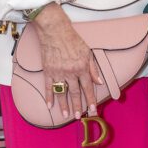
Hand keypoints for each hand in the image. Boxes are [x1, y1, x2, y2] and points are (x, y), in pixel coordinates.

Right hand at [32, 4, 102, 118]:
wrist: (55, 31)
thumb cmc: (72, 40)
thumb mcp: (88, 52)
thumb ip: (93, 68)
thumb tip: (99, 82)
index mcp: (82, 67)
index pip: (88, 87)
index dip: (91, 100)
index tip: (93, 110)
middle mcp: (71, 72)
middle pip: (75, 93)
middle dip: (78, 106)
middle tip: (79, 116)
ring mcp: (58, 73)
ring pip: (62, 92)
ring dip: (64, 105)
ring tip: (67, 115)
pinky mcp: (48, 71)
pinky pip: (48, 87)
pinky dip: (49, 96)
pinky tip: (50, 106)